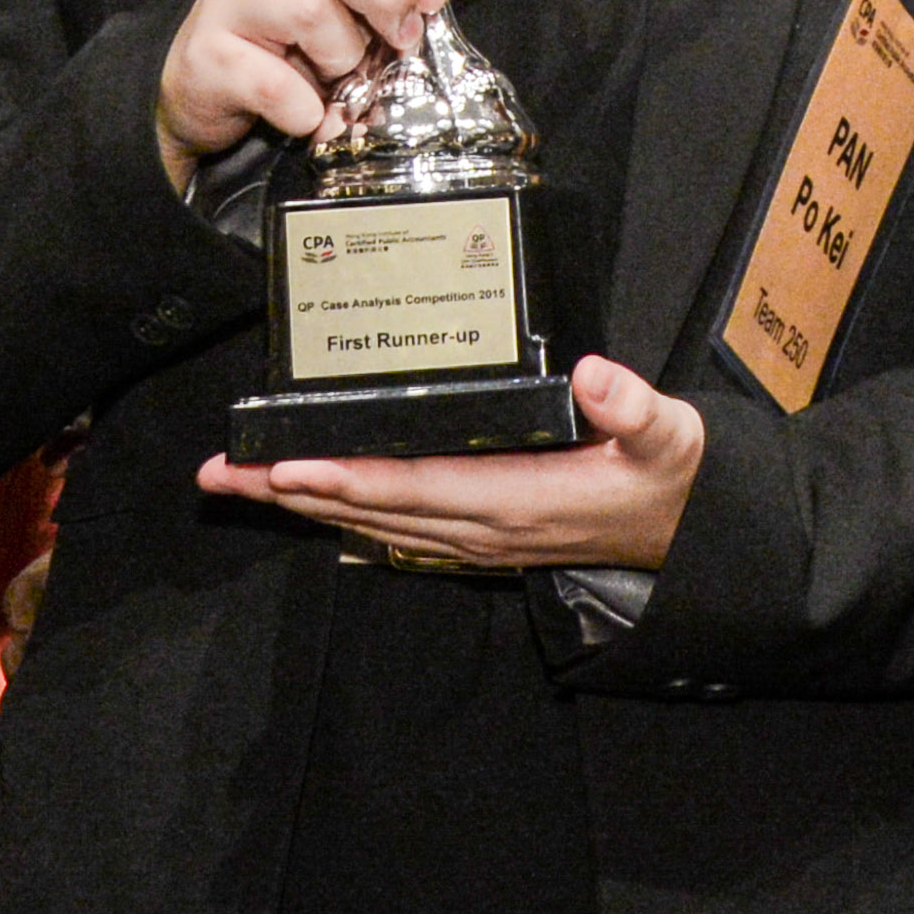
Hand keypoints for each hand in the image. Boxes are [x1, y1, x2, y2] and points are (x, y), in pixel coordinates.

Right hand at [152, 0, 509, 189]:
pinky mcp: (208, 55)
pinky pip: (269, 80)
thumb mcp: (359, 6)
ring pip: (307, 8)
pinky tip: (307, 112)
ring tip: (342, 75)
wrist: (208, 95)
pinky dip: (302, 106)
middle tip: (403, 35)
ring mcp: (229, 0)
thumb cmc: (292, 45)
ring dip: (343, 55)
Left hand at [208, 352, 705, 571]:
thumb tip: (595, 374)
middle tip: (221, 473)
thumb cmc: (671, 478)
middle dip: (290, 493)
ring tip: (243, 482)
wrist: (691, 535)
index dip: (344, 478)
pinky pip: (392, 528)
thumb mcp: (669, 436)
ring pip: (370, 523)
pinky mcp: (477, 535)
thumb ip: (635, 406)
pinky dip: (343, 513)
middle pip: (367, 510)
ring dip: (303, 504)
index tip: (285, 467)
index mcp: (513, 500)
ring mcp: (475, 539)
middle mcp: (480, 528)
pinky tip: (310, 499)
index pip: (410, 488)